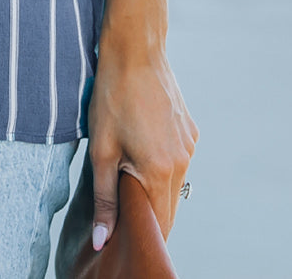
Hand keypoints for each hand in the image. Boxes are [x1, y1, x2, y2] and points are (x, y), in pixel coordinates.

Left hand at [86, 33, 197, 250]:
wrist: (135, 50)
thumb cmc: (113, 96)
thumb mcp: (101, 150)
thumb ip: (104, 199)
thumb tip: (103, 242)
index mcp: (161, 171)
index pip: (159, 224)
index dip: (140, 234)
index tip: (122, 235)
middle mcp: (184, 162)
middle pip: (168, 206)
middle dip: (146, 212)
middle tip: (119, 204)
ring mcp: (190, 145)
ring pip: (174, 183)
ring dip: (154, 186)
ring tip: (126, 169)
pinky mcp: (190, 130)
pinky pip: (178, 160)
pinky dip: (162, 164)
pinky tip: (140, 145)